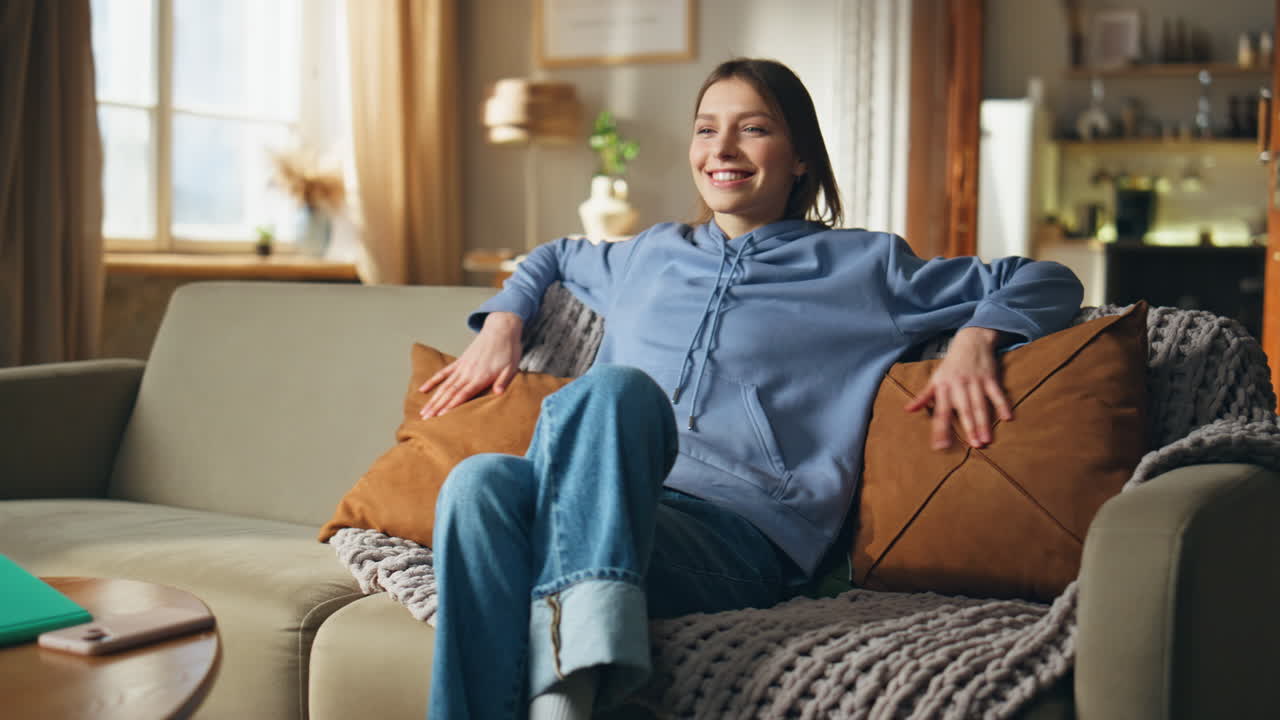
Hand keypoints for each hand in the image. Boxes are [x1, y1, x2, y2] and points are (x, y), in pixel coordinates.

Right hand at [419, 312, 522, 417]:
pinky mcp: (459, 361)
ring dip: (433, 399)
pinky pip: (443, 373)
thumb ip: (503, 381)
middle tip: (425, 418)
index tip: (440, 416)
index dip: (451, 406)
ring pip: (444, 385)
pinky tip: (423, 389)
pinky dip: (432, 381)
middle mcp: (468, 373)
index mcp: (480, 377)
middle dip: (437, 406)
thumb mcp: (511, 367)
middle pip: (449, 392)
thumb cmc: (508, 350)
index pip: (463, 394)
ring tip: (423, 411)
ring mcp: (461, 367)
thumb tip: (498, 394)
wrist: (501, 329)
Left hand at [903, 327, 1012, 449]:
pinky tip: (1007, 418)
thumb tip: (908, 410)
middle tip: (974, 445)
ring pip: (980, 404)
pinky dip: (1002, 404)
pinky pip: (997, 393)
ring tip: (986, 440)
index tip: (940, 446)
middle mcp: (959, 385)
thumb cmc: (950, 366)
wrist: (970, 341)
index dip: (940, 430)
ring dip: (984, 422)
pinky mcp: (990, 377)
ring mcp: (976, 381)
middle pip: (964, 409)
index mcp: (943, 388)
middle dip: (969, 427)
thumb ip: (923, 396)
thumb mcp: (935, 379)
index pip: (941, 412)